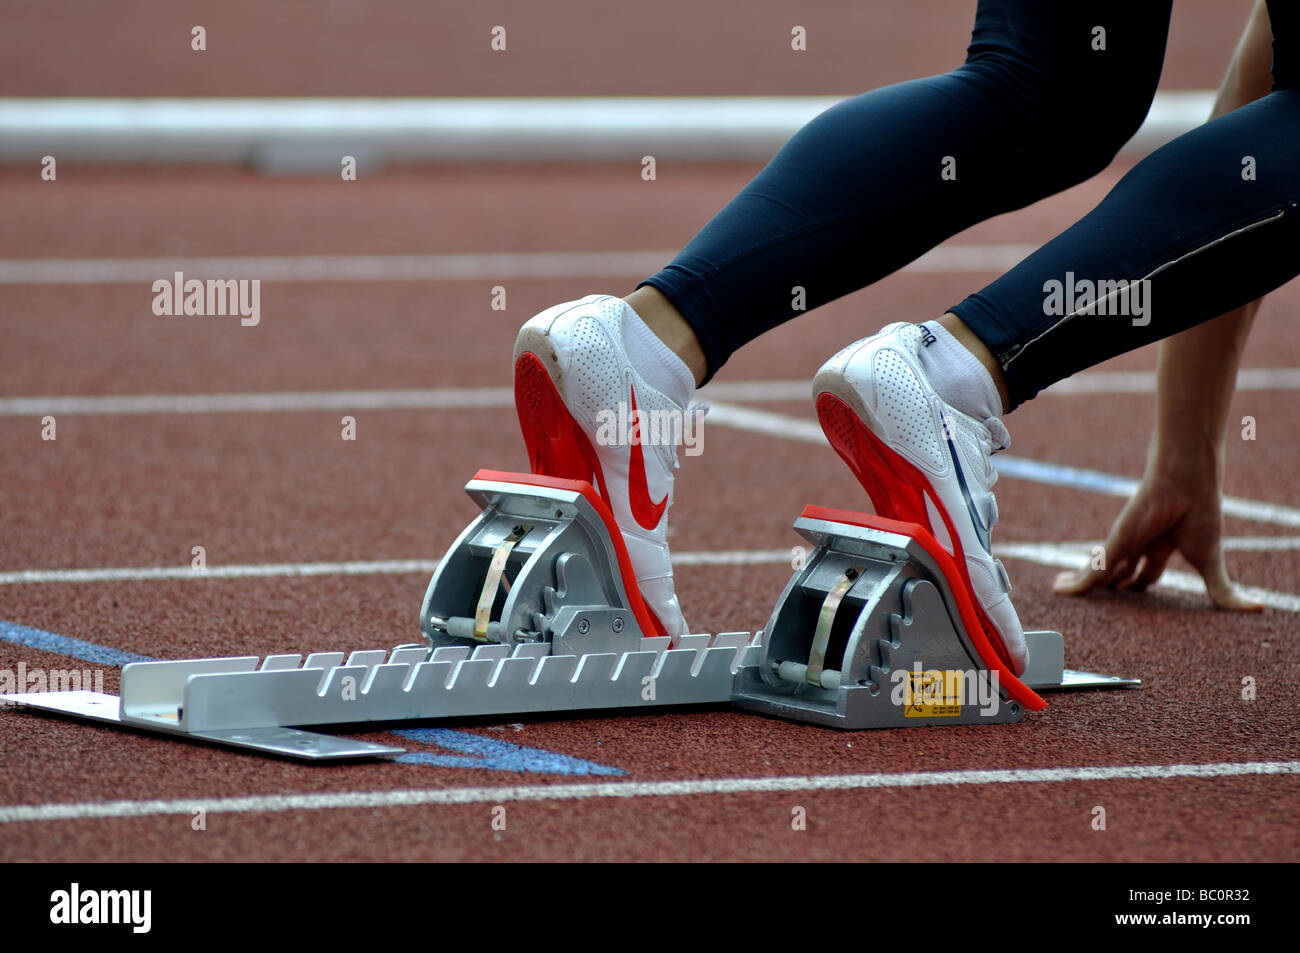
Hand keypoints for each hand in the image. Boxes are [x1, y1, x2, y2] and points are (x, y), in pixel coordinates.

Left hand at [1052, 472, 1262, 610]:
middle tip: (1100, 596)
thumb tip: (1257, 608)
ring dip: (1084, 584)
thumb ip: (1223, 591)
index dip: (1140, 585)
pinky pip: (1089, 572)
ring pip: (1098, 572)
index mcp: (1163, 547)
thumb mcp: (1210, 561)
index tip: (1133, 593)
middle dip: (1111, 586)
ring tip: (1066, 591)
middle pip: (1120, 572)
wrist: (1184, 486)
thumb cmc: (1200, 516)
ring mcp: (1122, 546)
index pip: (1148, 573)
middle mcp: (1138, 546)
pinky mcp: (1112, 547)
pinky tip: (1060, 592)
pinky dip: (1075, 585)